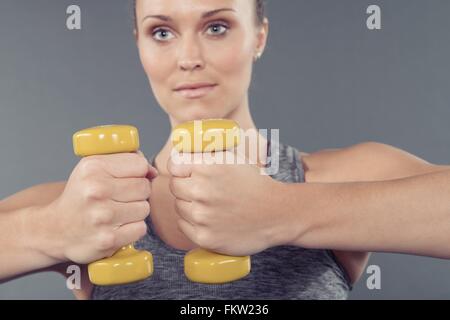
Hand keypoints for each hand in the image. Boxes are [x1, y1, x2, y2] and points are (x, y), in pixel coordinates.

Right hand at [42, 152, 157, 263]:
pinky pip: (141, 228)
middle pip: (144, 187)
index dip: (138, 172)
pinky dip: (133, 229)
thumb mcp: (94, 167)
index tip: (127, 179)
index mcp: (93, 167)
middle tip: (119, 198)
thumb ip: (125, 161)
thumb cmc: (80, 196)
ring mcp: (102, 216)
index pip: (140, 164)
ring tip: (117, 212)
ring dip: (135, 211)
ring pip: (144, 208)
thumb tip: (153, 171)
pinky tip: (117, 227)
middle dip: (137, 193)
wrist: (55, 229)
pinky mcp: (108, 239)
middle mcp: (96, 190)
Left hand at [167, 150, 284, 255]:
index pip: (174, 165)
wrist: (277, 213)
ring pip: (179, 206)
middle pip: (175, 186)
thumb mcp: (233, 158)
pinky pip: (183, 225)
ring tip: (211, 204)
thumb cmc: (255, 183)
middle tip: (203, 189)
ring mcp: (202, 216)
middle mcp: (202, 191)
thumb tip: (180, 149)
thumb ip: (206, 152)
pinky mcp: (204, 237)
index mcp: (208, 167)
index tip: (186, 171)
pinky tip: (210, 218)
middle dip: (186, 186)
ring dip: (190, 204)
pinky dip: (192, 222)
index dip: (180, 168)